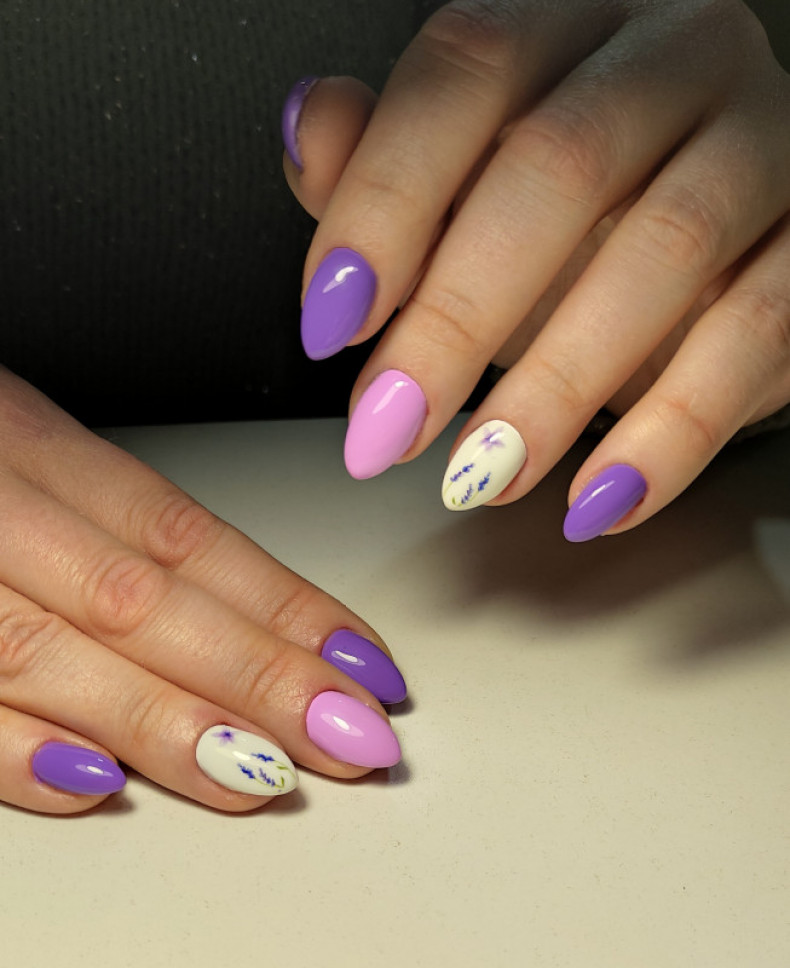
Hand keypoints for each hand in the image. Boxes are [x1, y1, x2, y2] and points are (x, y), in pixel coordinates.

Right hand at [0, 368, 403, 813]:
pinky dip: (3, 746)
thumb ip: (107, 521)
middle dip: (256, 676)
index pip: (187, 535)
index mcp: (30, 444)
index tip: (362, 664)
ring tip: (263, 774)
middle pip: (140, 598)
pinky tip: (89, 783)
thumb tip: (229, 607)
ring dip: (163, 720)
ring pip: (50, 650)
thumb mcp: (18, 446)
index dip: (284, 604)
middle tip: (352, 736)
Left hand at [284, 0, 789, 539]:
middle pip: (558, 164)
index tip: (330, 323)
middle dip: (456, 318)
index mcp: (568, 27)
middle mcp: (675, 59)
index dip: (383, 202)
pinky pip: (754, 336)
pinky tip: (598, 498)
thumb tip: (310, 129)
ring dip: (556, 388)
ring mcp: (762, 145)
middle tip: (390, 428)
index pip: (466, 73)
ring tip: (482, 474)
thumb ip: (382, 159)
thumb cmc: (574, 215)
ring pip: (664, 251)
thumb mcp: (464, 185)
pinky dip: (669, 434)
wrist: (714, 247)